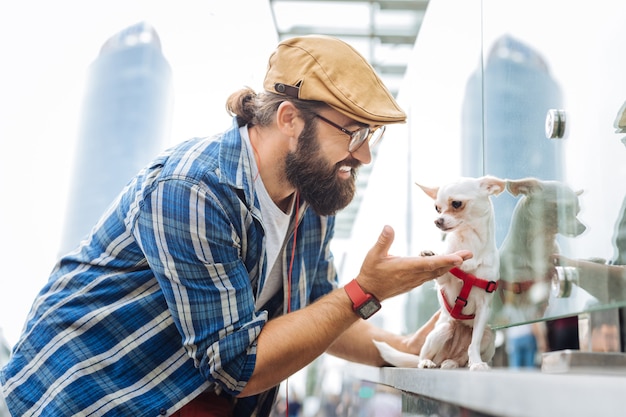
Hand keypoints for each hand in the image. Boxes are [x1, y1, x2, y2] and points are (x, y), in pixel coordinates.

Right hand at [356, 225, 471, 300]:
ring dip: (449, 266)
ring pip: (436, 273)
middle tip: (469, 254)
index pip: (430, 263)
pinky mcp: (413, 283)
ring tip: (461, 258)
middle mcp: (414, 275)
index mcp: (406, 267)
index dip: (446, 260)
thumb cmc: (371, 272)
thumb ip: (383, 241)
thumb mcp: (374, 255)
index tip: (459, 258)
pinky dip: (440, 270)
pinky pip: (431, 276)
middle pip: (439, 268)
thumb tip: (389, 227)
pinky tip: (445, 266)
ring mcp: (415, 281)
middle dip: (454, 261)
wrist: (368, 292)